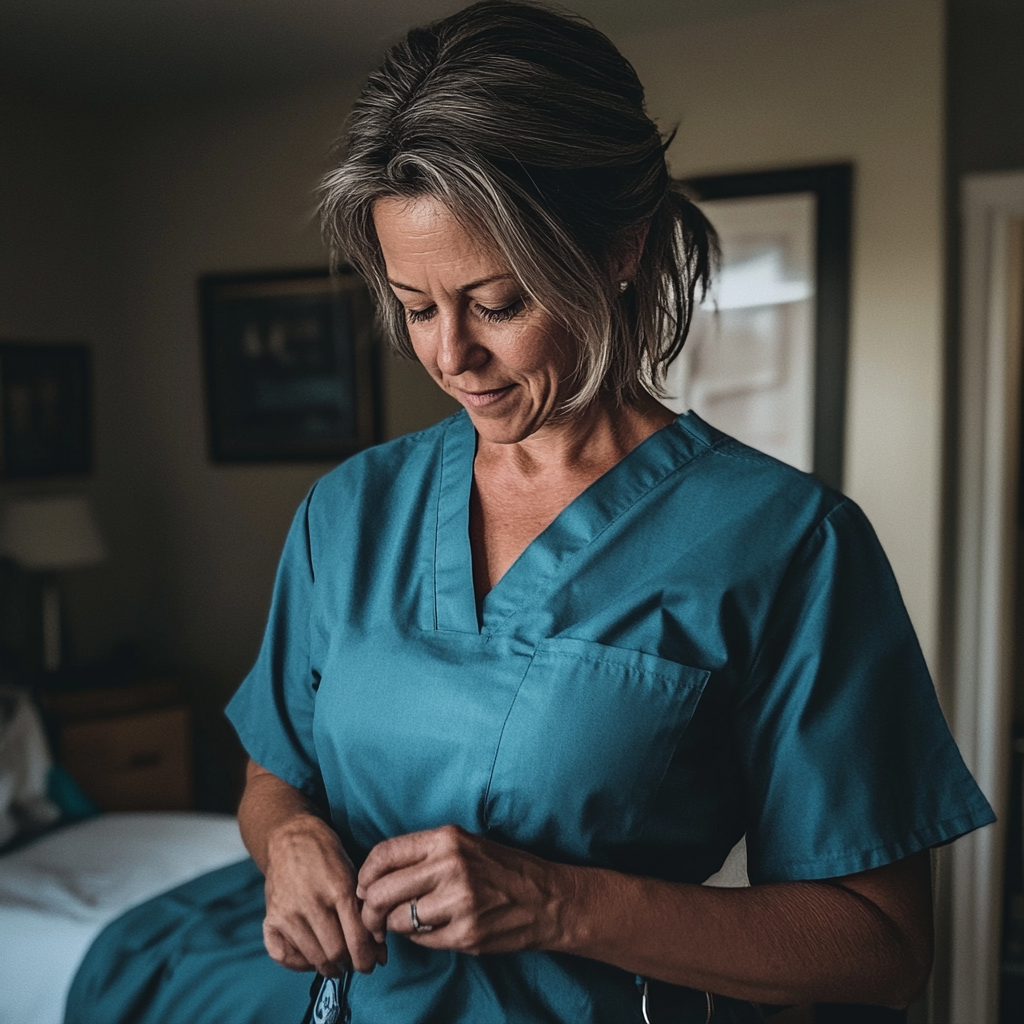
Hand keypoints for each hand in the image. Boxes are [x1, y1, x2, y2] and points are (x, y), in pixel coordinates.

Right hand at [263, 815, 386, 975]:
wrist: (291, 837)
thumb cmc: (328, 855)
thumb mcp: (353, 874)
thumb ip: (364, 911)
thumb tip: (380, 952)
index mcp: (339, 889)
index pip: (356, 939)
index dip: (367, 958)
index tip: (371, 964)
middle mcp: (312, 903)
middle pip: (335, 953)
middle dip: (350, 963)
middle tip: (354, 962)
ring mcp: (288, 912)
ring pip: (313, 958)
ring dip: (328, 966)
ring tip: (336, 962)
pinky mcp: (270, 918)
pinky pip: (283, 956)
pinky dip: (299, 964)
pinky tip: (310, 957)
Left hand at [356, 825, 573, 954]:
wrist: (547, 899)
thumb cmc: (502, 869)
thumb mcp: (465, 845)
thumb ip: (423, 855)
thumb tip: (374, 878)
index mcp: (447, 839)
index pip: (384, 854)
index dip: (365, 875)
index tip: (364, 887)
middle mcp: (451, 866)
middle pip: (381, 891)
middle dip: (368, 909)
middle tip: (372, 917)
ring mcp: (459, 902)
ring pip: (397, 919)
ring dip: (393, 926)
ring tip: (402, 924)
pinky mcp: (466, 934)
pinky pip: (420, 940)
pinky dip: (417, 938)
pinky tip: (430, 930)